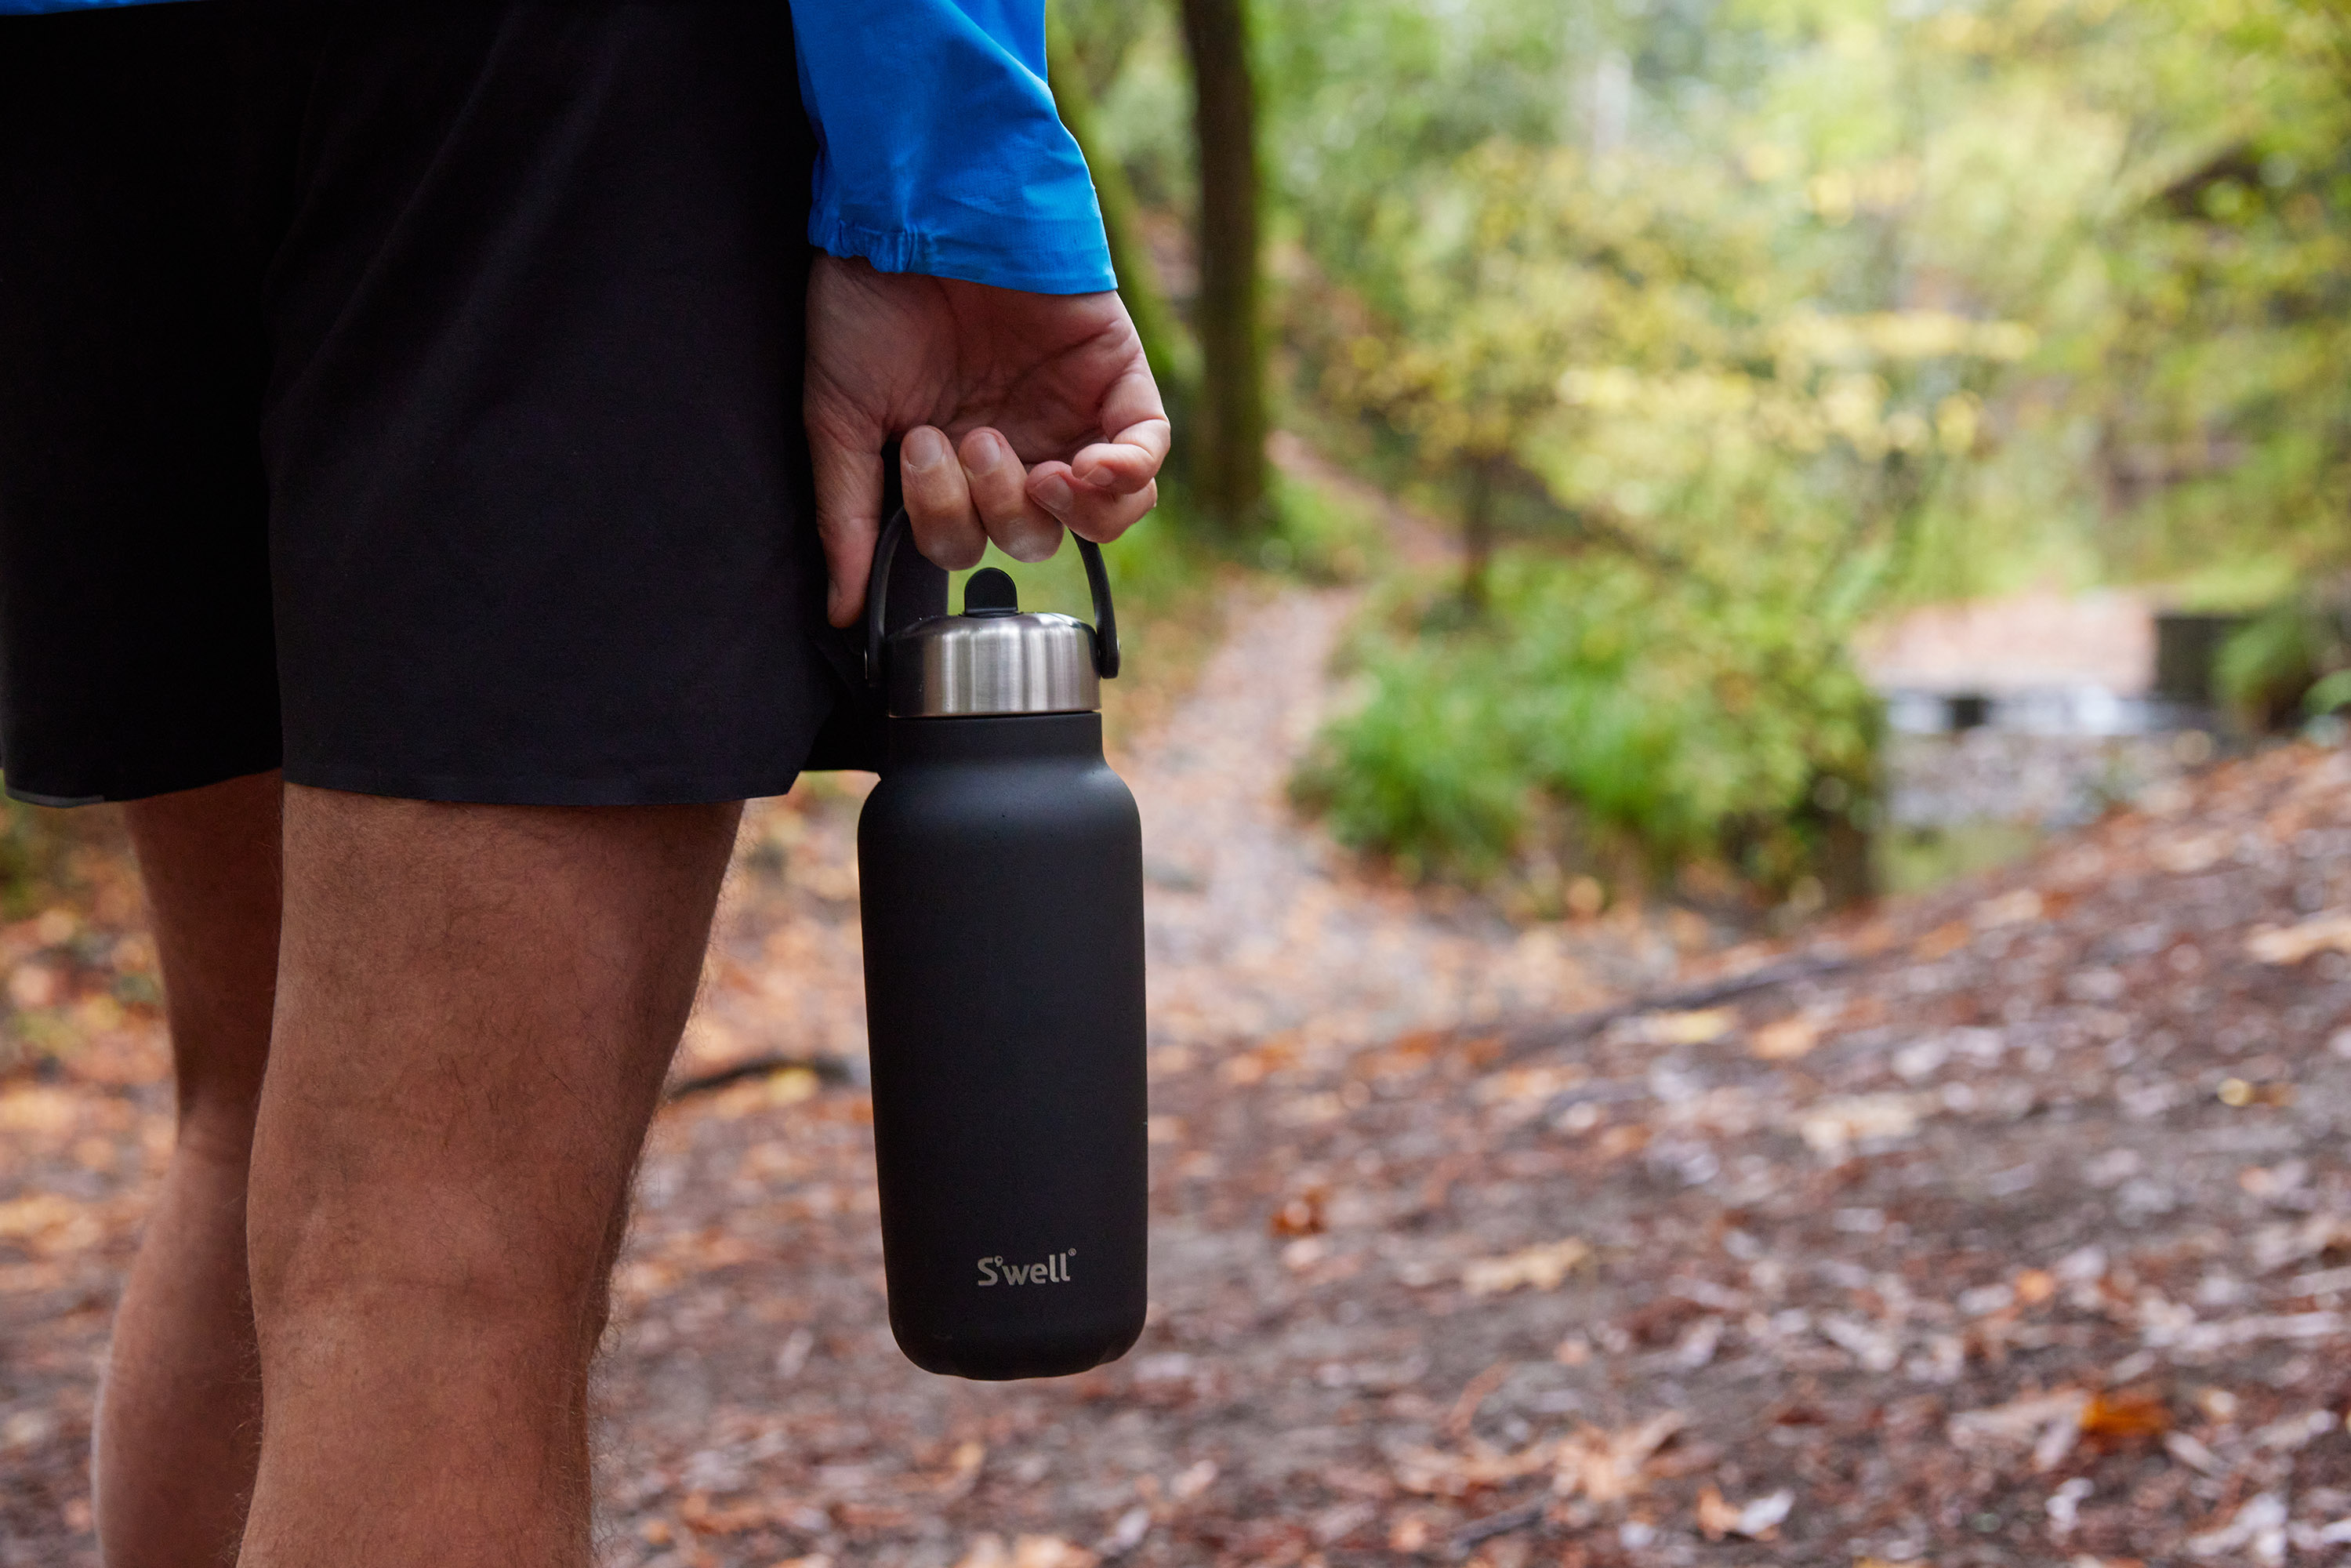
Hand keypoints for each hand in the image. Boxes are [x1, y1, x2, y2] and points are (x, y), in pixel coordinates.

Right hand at [805, 256, 1169, 626]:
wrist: (916, 210)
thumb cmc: (866, 303)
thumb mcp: (840, 421)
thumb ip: (845, 517)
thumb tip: (838, 611)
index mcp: (950, 465)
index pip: (970, 543)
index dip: (951, 526)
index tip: (919, 454)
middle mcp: (1014, 446)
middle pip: (1032, 537)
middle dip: (998, 506)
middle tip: (968, 436)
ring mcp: (1069, 413)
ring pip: (1103, 514)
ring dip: (1069, 510)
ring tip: (1041, 470)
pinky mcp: (1115, 376)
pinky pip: (1148, 450)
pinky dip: (1129, 474)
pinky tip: (1093, 467)